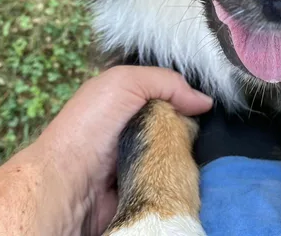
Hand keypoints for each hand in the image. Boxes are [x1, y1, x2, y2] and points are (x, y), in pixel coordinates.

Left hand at [0, 66, 211, 235]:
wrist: (67, 182)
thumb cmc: (88, 126)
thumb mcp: (124, 82)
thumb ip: (165, 82)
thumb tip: (204, 101)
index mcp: (127, 110)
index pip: (168, 105)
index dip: (188, 106)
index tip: (209, 111)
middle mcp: (135, 139)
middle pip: (179, 138)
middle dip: (195, 139)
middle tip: (211, 140)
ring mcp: (140, 170)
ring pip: (180, 167)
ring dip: (193, 167)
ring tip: (213, 164)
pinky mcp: (143, 198)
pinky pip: (174, 194)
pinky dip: (185, 191)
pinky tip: (195, 184)